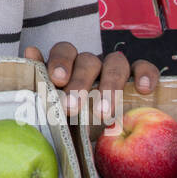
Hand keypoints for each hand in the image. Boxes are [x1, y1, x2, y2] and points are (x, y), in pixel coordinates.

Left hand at [24, 42, 158, 117]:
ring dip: (110, 86)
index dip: (60, 62)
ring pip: (116, 63)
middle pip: (88, 60)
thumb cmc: (71, 112)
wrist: (96, 127)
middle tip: (72, 107)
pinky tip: (142, 90)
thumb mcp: (54, 100)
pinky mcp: (138, 74)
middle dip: (80, 83)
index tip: (56, 80)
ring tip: (104, 113)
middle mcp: (91, 61)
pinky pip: (144, 66)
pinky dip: (145, 74)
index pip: (64, 51)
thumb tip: (31, 52)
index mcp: (68, 63)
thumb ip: (42, 79)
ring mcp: (115, 66)